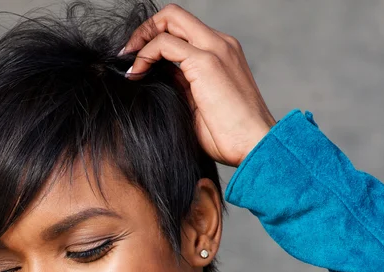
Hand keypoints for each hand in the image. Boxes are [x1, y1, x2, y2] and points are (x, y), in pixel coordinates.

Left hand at [120, 3, 276, 167]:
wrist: (256, 145)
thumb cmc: (229, 135)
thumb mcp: (197, 104)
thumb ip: (180, 85)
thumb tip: (154, 77)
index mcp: (221, 53)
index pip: (182, 31)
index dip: (155, 39)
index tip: (136, 62)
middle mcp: (220, 43)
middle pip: (174, 15)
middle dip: (145, 30)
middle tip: (127, 54)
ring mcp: (215, 48)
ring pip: (169, 20)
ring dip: (141, 39)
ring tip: (129, 66)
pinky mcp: (206, 62)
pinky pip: (164, 44)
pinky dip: (144, 55)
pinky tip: (136, 74)